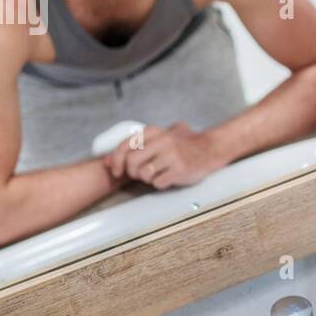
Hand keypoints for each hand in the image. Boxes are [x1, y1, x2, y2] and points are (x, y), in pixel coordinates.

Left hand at [104, 122, 220, 188]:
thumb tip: (105, 161)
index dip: (115, 161)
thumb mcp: (159, 138)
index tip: (115, 170)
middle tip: (140, 174)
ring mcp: (171, 156)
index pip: (125, 146)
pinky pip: (158, 183)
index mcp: (155, 132)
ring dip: (148, 179)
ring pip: (144, 174)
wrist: (210, 149)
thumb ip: (134, 147)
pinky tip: (169, 177)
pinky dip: (161, 183)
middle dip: (132, 172)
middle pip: (132, 162)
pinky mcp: (180, 169)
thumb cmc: (182, 145)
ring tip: (158, 174)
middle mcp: (162, 141)